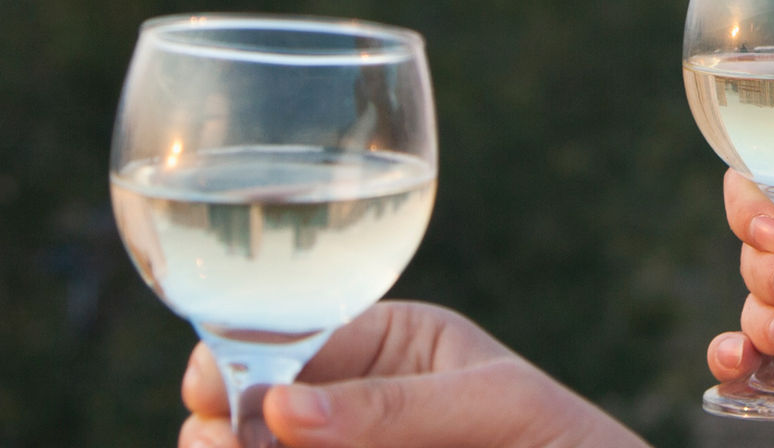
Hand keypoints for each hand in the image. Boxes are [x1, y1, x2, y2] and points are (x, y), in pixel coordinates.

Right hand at [180, 301, 639, 447]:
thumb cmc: (568, 444)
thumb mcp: (494, 407)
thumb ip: (394, 407)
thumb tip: (280, 407)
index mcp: (393, 345)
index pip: (295, 336)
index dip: (238, 356)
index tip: (205, 386)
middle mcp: (358, 402)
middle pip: (257, 405)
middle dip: (221, 419)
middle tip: (209, 443)